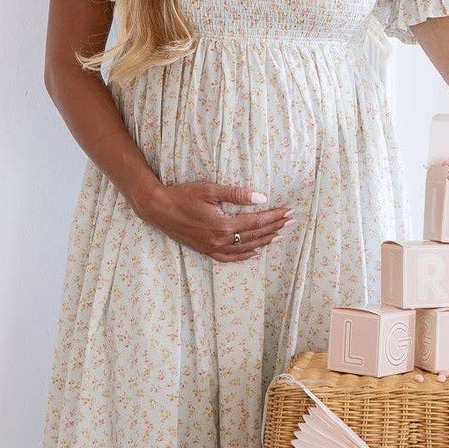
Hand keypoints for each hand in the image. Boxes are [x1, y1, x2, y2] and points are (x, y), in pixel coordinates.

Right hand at [139, 181, 293, 262]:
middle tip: (291, 221)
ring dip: (264, 242)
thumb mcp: (210, 190)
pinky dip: (243, 257)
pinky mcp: (205, 250)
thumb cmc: (183, 195)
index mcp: (224, 225)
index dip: (274, 216)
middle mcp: (220, 240)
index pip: (257, 221)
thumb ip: (237, 194)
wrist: (157, 208)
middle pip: (254, 235)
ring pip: (245, 248)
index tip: (288, 211)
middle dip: (274, 227)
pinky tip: (255, 254)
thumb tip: (261, 198)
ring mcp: (212, 247)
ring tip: (279, 235)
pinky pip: (228, 258)